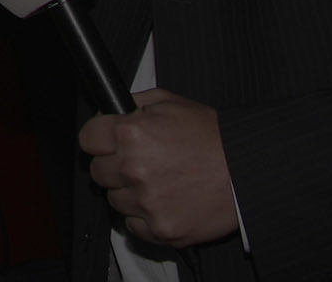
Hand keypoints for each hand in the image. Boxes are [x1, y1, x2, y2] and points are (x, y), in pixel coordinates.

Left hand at [79, 88, 237, 248]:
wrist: (244, 170)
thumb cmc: (210, 135)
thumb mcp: (170, 102)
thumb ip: (134, 103)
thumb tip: (109, 112)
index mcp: (132, 134)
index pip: (87, 139)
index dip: (98, 137)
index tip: (105, 140)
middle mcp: (134, 169)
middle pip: (97, 171)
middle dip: (113, 164)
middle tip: (137, 159)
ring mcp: (146, 203)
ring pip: (114, 200)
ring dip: (128, 191)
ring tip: (157, 179)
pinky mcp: (159, 230)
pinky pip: (132, 225)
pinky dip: (143, 215)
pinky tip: (163, 199)